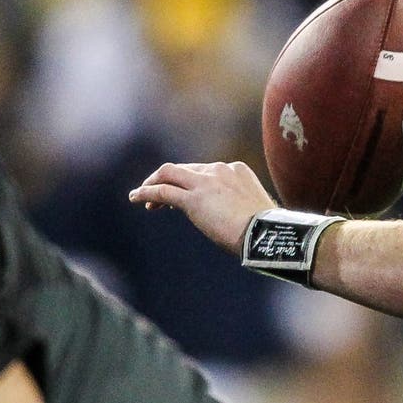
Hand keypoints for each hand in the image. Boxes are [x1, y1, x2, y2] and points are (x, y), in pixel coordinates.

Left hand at [128, 162, 275, 256]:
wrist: (265, 233)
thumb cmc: (266, 229)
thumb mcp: (253, 210)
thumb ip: (239, 206)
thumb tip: (234, 219)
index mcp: (237, 170)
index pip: (205, 171)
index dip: (189, 181)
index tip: (182, 197)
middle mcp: (220, 170)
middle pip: (185, 169)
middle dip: (169, 181)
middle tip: (158, 199)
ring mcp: (205, 182)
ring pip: (169, 174)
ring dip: (153, 184)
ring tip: (140, 195)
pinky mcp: (193, 199)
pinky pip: (163, 191)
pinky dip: (146, 193)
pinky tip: (136, 198)